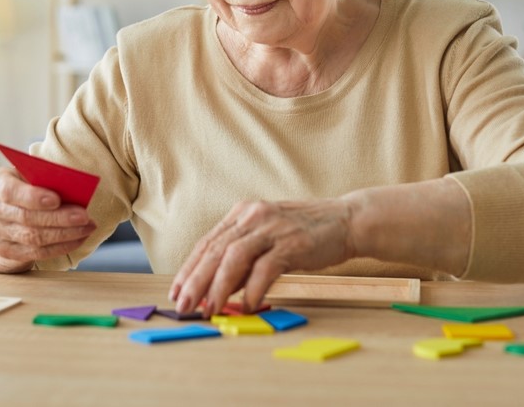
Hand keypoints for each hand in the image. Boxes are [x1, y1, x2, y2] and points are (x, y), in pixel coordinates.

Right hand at [0, 166, 96, 268]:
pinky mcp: (6, 251)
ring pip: (33, 238)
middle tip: (84, 216)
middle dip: (58, 218)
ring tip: (88, 227)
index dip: (33, 197)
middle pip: (26, 217)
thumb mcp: (30, 174)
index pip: (10, 191)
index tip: (56, 200)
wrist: (2, 212)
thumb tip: (72, 188)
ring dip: (65, 234)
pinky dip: (61, 247)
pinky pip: (36, 253)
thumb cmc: (25, 186)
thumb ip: (45, 178)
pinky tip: (79, 238)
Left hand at [169, 198, 356, 317]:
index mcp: (243, 214)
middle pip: (215, 251)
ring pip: (234, 258)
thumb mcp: (267, 240)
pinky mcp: (293, 242)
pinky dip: (254, 289)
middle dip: (196, 281)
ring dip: (219, 287)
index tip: (177, 292)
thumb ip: (244, 261)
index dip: (189, 269)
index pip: (207, 243)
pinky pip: (266, 268)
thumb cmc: (305, 233)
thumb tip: (218, 290)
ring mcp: (272, 228)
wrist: (346, 220)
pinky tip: (248, 306)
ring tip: (210, 309)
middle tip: (184, 306)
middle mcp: (253, 216)